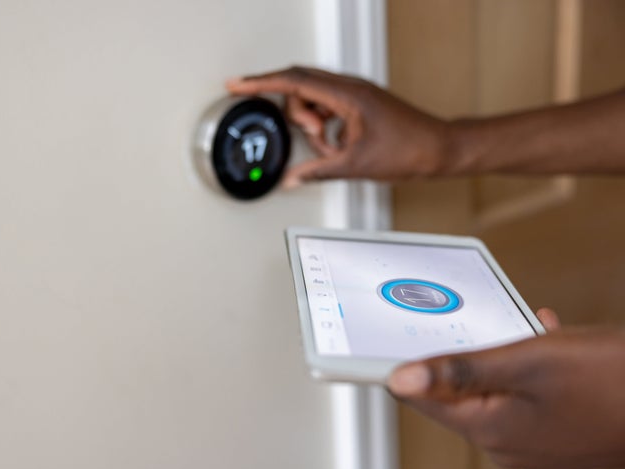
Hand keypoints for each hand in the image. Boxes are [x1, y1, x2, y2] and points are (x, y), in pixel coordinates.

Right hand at [226, 66, 448, 186]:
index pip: (294, 81)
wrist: (439, 148)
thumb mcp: (355, 165)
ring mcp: (353, 94)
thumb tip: (291, 179)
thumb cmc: (409, 149)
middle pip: (300, 87)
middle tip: (317, 139)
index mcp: (347, 95)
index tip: (236, 84)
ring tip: (333, 147)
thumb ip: (317, 171)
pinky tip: (338, 145)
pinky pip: (326, 108)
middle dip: (297, 115)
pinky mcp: (357, 104)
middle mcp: (349, 87)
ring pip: (313, 99)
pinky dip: (324, 127)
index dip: (261, 82)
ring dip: (313, 125)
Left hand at [388, 308, 624, 468]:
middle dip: (467, 355)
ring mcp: (533, 445)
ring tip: (525, 331)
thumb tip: (399, 380)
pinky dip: (527, 368)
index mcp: (490, 431)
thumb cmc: (610, 378)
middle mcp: (506, 446)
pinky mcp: (555, 436)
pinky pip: (522, 396)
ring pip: (494, 389)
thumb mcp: (527, 362)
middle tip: (480, 323)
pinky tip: (547, 340)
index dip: (409, 365)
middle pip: (458, 393)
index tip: (398, 337)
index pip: (424, 399)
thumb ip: (460, 370)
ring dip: (501, 357)